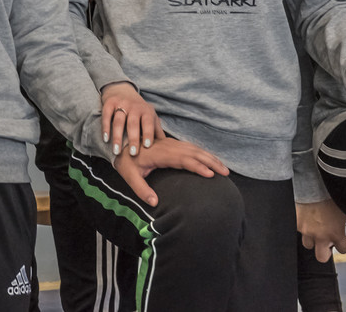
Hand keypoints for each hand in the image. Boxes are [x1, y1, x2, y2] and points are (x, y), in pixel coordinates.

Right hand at [100, 81, 163, 157]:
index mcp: (146, 111)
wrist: (122, 90)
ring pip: (118, 121)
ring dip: (117, 137)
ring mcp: (121, 104)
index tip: (147, 146)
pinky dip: (105, 127)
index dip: (148, 134)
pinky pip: (107, 116)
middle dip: (133, 139)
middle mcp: (134, 107)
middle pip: (133, 123)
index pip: (148, 123)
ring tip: (116, 151)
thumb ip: (157, 131)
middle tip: (133, 154)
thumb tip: (167, 148)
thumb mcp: (150, 117)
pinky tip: (106, 139)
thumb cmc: (139, 110)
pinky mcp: (109, 103)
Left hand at [112, 138, 227, 206]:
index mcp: (160, 154)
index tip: (211, 175)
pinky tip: (211, 160)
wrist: (120, 143)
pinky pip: (190, 147)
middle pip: (194, 152)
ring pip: (194, 149)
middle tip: (225, 173)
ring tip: (223, 168)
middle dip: (211, 162)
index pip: (183, 159)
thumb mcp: (128, 176)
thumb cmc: (125, 161)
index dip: (197, 166)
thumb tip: (154, 203)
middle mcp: (167, 146)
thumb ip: (141, 190)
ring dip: (210, 157)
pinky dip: (203, 153)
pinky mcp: (171, 144)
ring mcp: (170, 143)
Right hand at [296, 199, 345, 262]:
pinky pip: (297, 229)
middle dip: (324, 251)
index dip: (343, 244)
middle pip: (322, 257)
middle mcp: (321, 235)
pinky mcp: (296, 222)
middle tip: (325, 240)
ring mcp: (306, 230)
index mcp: (336, 234)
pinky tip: (305, 216)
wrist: (313, 183)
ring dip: (311, 238)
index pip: (343, 250)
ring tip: (314, 227)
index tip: (341, 238)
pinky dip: (301, 225)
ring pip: (308, 244)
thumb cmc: (332, 194)